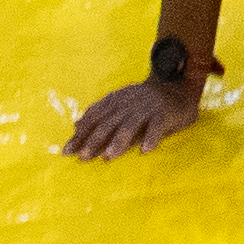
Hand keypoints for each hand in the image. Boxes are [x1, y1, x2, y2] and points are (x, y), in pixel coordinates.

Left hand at [66, 70, 203, 159]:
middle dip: (94, 140)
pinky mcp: (163, 113)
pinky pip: (156, 126)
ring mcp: (146, 107)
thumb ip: (100, 114)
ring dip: (118, 141)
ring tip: (108, 156)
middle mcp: (128, 103)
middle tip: (83, 156)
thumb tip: (76, 125)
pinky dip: (151, 137)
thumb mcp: (120, 105)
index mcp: (115, 101)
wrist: (176, 87)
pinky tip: (145, 150)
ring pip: (130, 125)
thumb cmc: (144, 103)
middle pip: (108, 122)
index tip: (67, 150)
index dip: (80, 133)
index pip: (93, 117)